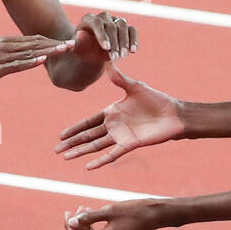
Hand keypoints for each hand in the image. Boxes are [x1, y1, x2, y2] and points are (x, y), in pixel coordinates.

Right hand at [0, 34, 75, 91]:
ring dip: (48, 51)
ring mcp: (0, 57)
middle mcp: (5, 46)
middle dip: (55, 44)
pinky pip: (15, 65)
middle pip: (35, 43)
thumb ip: (11, 56)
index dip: (52, 41)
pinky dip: (29, 62)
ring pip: (28, 52)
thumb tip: (27, 57)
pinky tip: (42, 61)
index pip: (34, 40)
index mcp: (7, 42)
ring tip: (64, 50)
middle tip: (74, 43)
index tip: (68, 42)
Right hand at [55, 65, 184, 168]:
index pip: (88, 122)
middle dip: (72, 143)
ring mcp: (120, 136)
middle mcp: (113, 126)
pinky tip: (88, 167)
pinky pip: (112, 154)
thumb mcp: (134, 87)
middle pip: (88, 136)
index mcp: (112, 112)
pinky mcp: (130, 144)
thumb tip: (107, 62)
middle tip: (56, 150)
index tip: (61, 135)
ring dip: (81, 151)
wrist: (173, 114)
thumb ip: (119, 78)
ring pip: (95, 146)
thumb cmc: (156, 100)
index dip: (75, 128)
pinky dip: (100, 160)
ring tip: (66, 157)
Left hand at [64, 199, 167, 229]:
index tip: (68, 213)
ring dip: (83, 223)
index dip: (69, 227)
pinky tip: (92, 212)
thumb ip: (89, 217)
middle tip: (77, 207)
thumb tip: (72, 222)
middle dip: (76, 224)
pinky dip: (92, 225)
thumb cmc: (133, 211)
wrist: (155, 215)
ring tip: (84, 207)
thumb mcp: (109, 210)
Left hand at [71, 12, 137, 63]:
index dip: (102, 35)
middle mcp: (103, 17)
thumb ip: (75, 44)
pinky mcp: (124, 27)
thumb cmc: (81, 49)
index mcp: (89, 19)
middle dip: (114, 42)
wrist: (90, 50)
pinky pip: (132, 30)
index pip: (97, 23)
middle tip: (115, 58)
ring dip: (124, 41)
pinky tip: (133, 51)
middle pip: (111, 25)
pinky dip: (134, 39)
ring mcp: (114, 20)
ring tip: (123, 56)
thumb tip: (75, 40)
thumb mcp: (76, 48)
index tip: (106, 48)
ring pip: (123, 25)